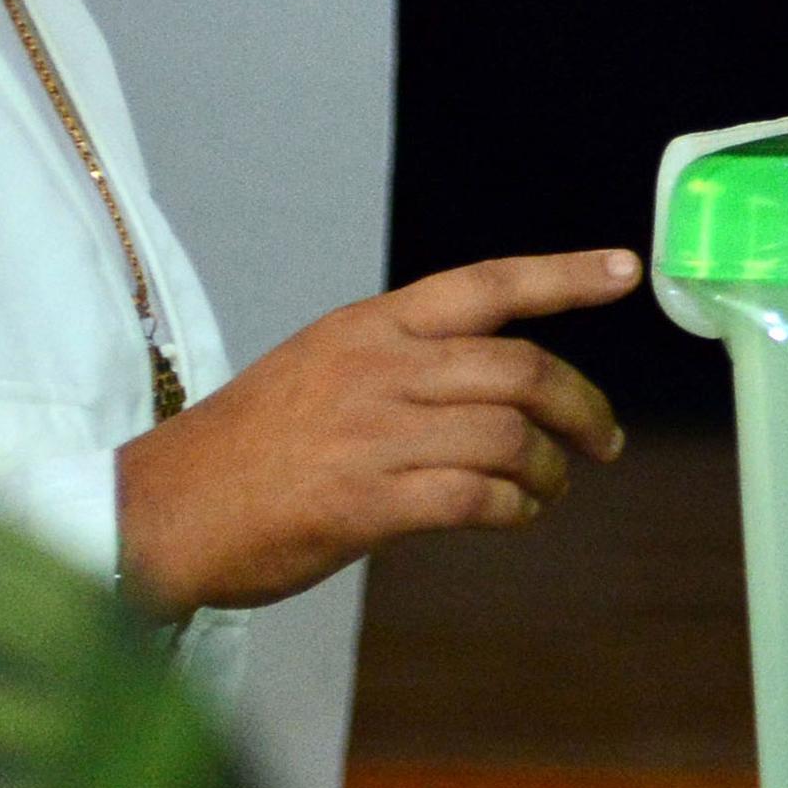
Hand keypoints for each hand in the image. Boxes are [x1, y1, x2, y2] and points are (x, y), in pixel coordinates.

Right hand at [113, 249, 637, 619]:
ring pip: (508, 437)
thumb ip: (405, 361)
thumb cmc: (247, 447)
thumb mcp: (322, 366)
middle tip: (605, 439)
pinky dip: (513, 509)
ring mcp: (371, 435)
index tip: (628, 271)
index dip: (565, 276)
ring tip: (549, 487)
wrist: (159, 512)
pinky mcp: (364, 503)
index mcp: (370, 327)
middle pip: (520, 371)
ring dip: (548, 468)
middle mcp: (378, 369)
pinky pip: (475, 499)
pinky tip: (514, 516)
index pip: (487, 285)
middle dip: (582, 406)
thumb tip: (496, 378)